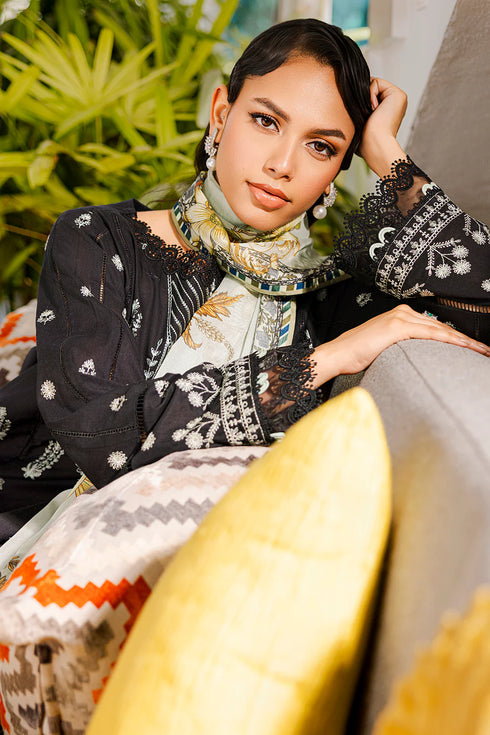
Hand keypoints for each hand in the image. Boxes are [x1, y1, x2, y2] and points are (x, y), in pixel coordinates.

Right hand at [312, 304, 489, 385]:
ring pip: (440, 330)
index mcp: (400, 316)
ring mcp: (400, 318)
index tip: (473, 349)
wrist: (336, 354)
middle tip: (485, 350)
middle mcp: (403, 313)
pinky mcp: (398, 326)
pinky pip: (431, 334)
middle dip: (466, 340)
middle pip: (442, 327)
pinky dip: (449, 341)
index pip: (435, 328)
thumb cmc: (355, 355)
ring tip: (481, 351)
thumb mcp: (384, 349)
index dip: (456, 339)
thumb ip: (401, 347)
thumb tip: (417, 357)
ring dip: (464, 342)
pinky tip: (464, 347)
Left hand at [358, 77, 407, 177]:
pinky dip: (370, 94)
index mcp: (386, 110)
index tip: (360, 116)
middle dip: (362, 98)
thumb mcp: (358, 123)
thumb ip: (356, 110)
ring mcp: (397, 98)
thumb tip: (344, 99)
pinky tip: (373, 110)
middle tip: (365, 115)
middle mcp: (393, 103)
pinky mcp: (399, 94)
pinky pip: (376, 82)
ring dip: (365, 99)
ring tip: (370, 114)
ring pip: (372, 84)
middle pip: (369, 88)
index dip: (359, 101)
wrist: (375, 145)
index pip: (367, 95)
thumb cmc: (364, 141)